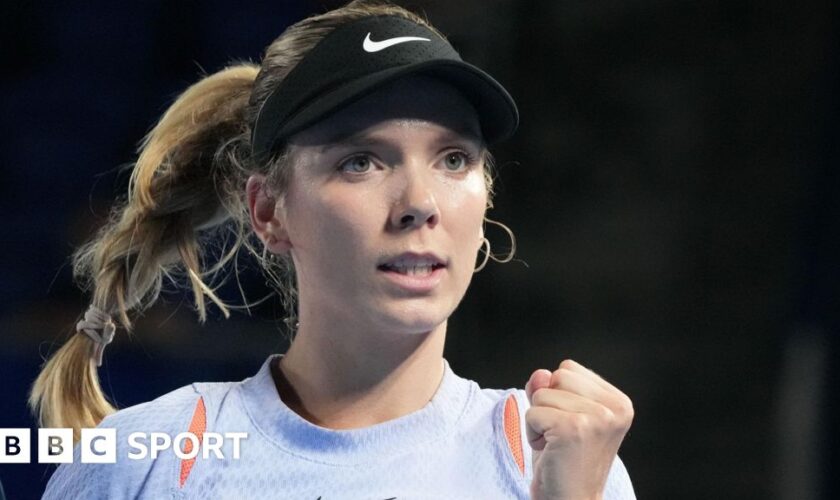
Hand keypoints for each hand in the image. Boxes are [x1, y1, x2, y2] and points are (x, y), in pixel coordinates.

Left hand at [525, 359, 633, 499]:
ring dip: (539, 419)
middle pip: (557, 375)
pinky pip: (533, 412)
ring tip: (556, 444)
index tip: (569, 424)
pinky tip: (549, 451)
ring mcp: (597, 418)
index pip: (568, 368)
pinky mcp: (574, 429)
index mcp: (619, 402)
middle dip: (548, 403)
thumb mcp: (558, 415)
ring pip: (542, 394)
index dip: (558, 395)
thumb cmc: (565, 460)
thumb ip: (549, 389)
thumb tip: (540, 373)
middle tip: (560, 435)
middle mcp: (615, 408)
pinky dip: (532, 433)